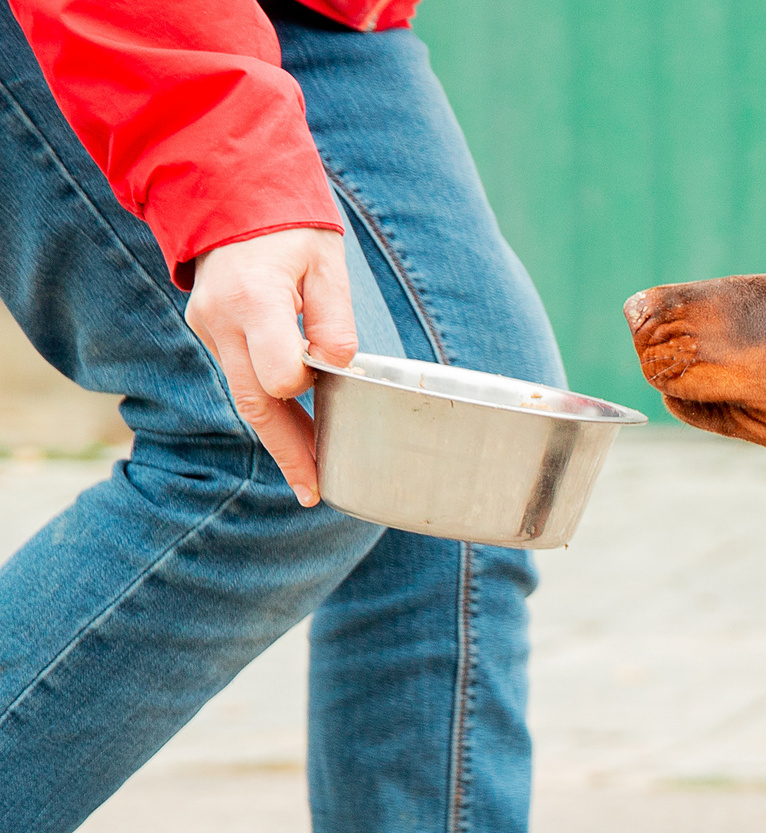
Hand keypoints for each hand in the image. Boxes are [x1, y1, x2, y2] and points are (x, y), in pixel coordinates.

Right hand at [183, 228, 357, 505]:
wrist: (226, 193)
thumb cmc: (287, 224)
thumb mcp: (324, 260)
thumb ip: (334, 316)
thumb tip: (340, 365)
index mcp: (254, 298)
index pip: (276, 369)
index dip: (304, 389)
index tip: (329, 389)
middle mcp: (222, 319)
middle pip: (254, 401)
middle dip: (288, 450)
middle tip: (314, 492)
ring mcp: (210, 328)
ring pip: (245, 397)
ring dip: (280, 438)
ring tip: (311, 479)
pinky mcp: (212, 333)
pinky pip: (241, 380)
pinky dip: (269, 410)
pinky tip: (297, 439)